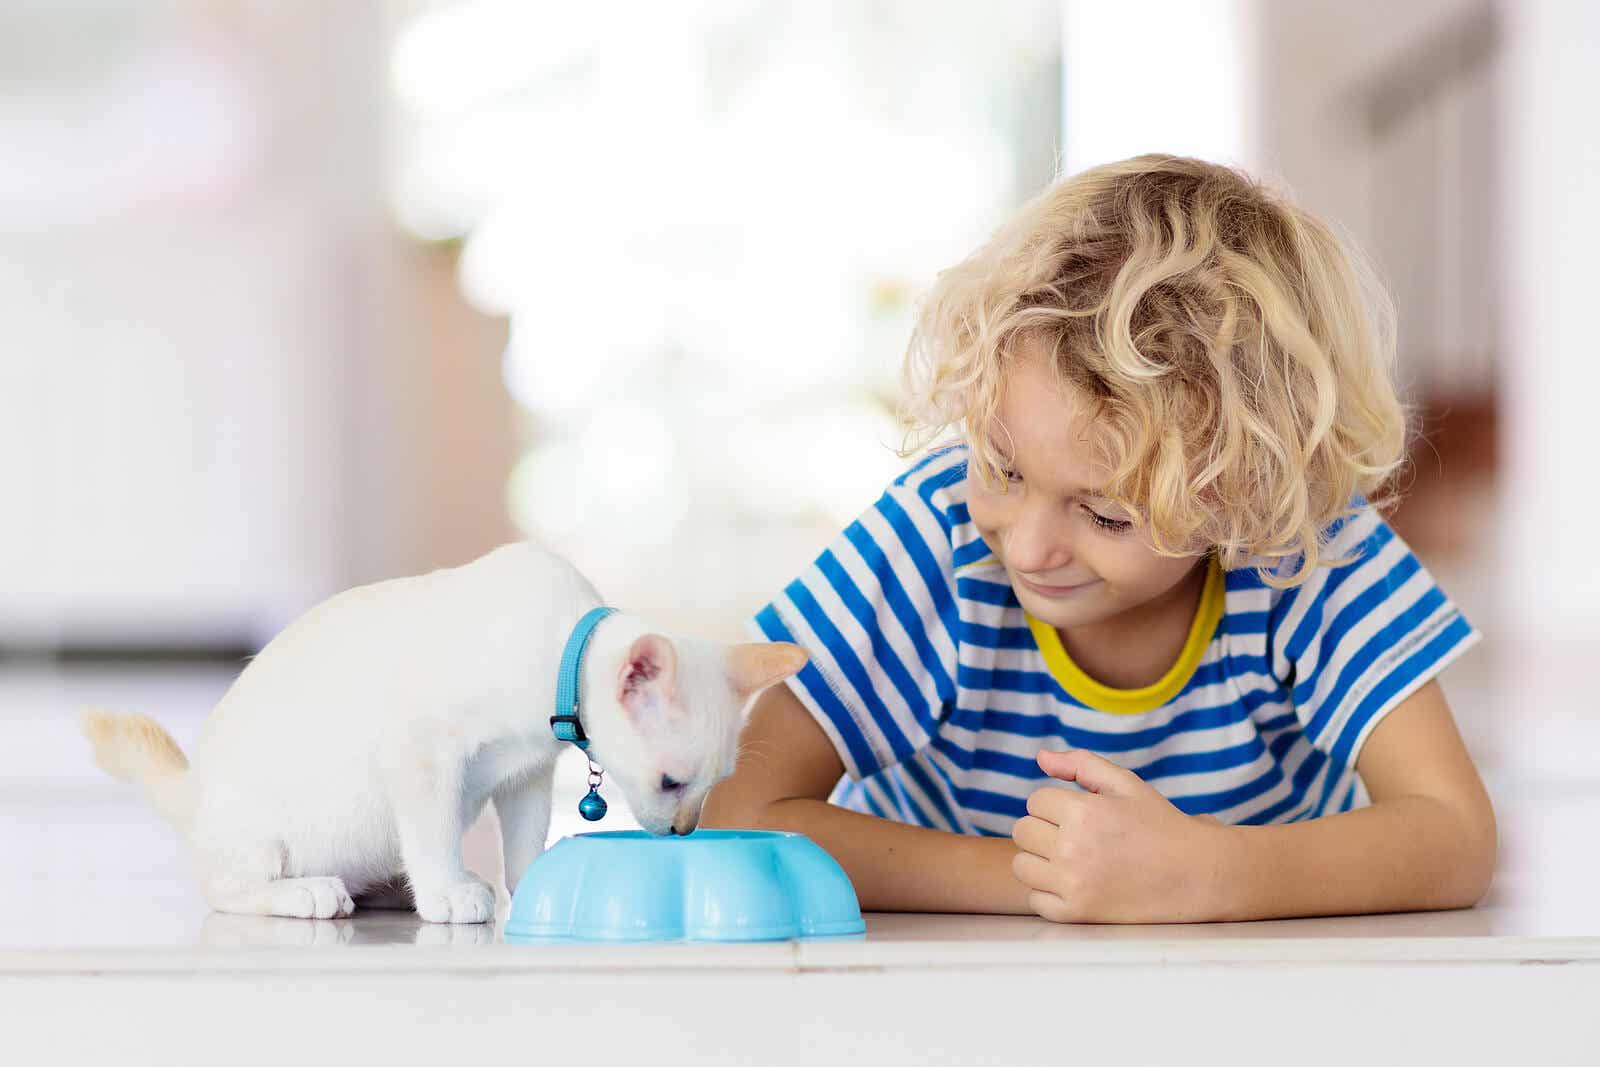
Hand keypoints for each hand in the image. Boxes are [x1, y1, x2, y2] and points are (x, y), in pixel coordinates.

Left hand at [1010, 749, 1232, 922]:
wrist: (1195, 875)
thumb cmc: (1160, 825)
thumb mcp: (1126, 784)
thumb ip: (1080, 764)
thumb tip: (1040, 757)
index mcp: (1083, 812)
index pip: (1035, 801)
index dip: (1056, 805)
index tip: (1080, 814)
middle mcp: (1073, 848)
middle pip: (1023, 831)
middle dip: (1044, 829)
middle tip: (1075, 836)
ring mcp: (1073, 884)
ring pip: (1022, 865)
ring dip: (1040, 860)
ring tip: (1072, 859)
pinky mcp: (1077, 913)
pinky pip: (1035, 899)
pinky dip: (1048, 892)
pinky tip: (1075, 884)